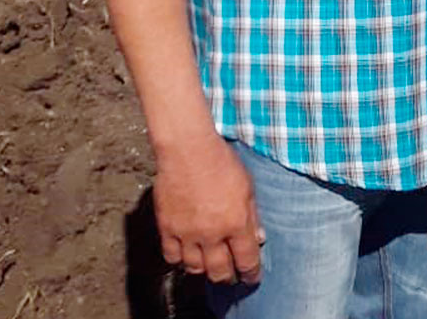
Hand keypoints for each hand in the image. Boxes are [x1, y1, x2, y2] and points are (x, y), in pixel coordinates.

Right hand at [154, 132, 264, 284]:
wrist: (188, 148)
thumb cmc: (220, 160)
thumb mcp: (247, 186)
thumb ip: (252, 216)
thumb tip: (258, 239)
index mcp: (236, 222)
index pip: (246, 261)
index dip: (250, 274)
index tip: (251, 277)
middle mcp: (212, 233)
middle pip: (220, 272)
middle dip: (228, 277)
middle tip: (230, 274)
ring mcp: (188, 233)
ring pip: (195, 269)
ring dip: (204, 270)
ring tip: (208, 265)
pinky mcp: (167, 227)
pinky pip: (172, 257)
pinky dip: (180, 259)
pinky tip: (186, 253)